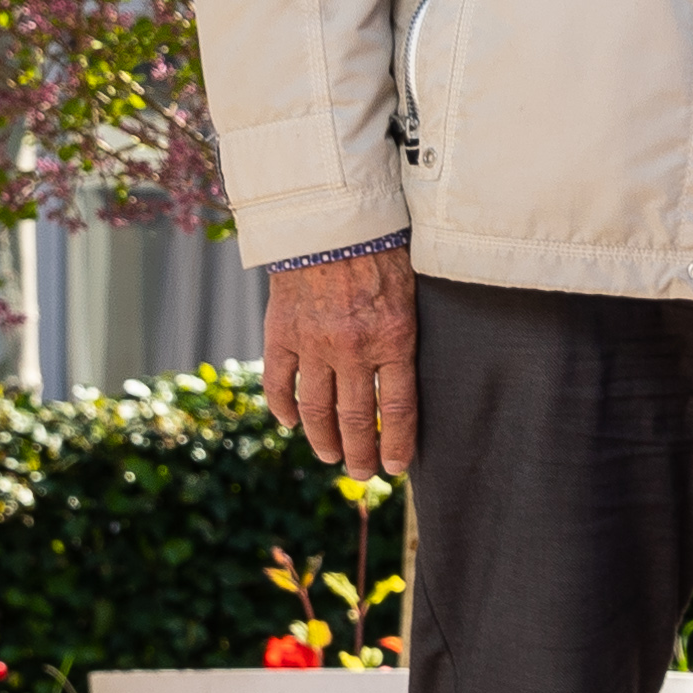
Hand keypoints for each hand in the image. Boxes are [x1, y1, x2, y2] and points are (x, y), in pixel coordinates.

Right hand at [262, 246, 421, 472]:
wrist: (330, 218)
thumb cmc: (384, 248)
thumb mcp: (413, 292)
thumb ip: (406, 334)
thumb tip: (409, 373)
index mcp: (394, 339)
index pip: (399, 409)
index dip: (397, 444)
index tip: (395, 467)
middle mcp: (352, 349)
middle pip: (356, 418)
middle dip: (359, 453)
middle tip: (360, 474)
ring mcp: (313, 343)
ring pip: (315, 408)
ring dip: (322, 438)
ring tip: (331, 456)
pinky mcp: (281, 333)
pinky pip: (279, 381)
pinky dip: (283, 406)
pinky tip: (290, 422)